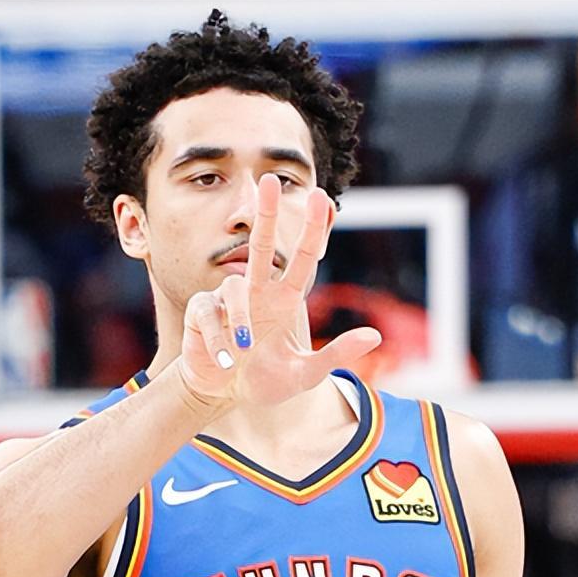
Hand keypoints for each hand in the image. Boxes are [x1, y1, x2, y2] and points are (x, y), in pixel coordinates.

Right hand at [177, 173, 380, 406]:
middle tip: (267, 180)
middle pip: (260, 244)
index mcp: (284, 299)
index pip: (301, 258)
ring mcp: (227, 299)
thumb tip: (375, 336)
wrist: (223, 396)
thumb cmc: (264, 382)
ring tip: (241, 353)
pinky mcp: (202, 311)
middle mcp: (257, 292)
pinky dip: (217, 338)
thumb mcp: (305, 374)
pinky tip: (222, 359)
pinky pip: (209, 313)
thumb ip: (336, 354)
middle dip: (265, 213)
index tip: (321, 198)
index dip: (312, 230)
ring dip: (239, 322)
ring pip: (235, 289)